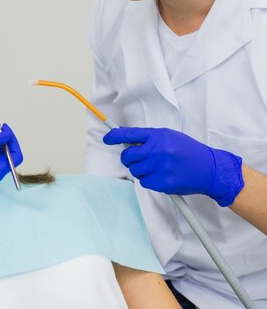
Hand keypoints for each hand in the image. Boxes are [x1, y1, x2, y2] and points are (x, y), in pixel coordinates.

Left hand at [104, 127, 243, 206]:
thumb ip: (148, 138)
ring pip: (134, 170)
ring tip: (157, 167)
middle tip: (137, 159)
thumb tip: (125, 139)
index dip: (114, 136)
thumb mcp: (170, 137)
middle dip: (128, 158)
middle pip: (127, 156)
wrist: (210, 169)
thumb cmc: (188, 152)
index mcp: (158, 136)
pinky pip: (144, 182)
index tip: (107, 138)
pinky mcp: (163, 182)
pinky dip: (149, 181)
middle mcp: (158, 150)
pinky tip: (162, 176)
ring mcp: (160, 167)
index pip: (129, 134)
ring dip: (140, 170)